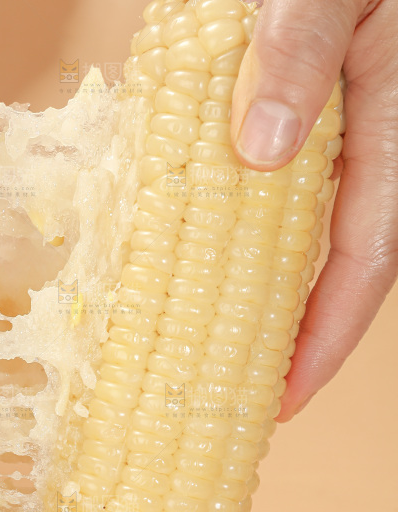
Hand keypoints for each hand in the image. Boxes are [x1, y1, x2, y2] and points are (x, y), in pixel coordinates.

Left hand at [230, 0, 397, 420]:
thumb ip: (304, 53)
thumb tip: (262, 151)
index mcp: (390, 126)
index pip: (367, 259)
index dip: (326, 337)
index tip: (284, 398)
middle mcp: (362, 143)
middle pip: (331, 267)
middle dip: (291, 338)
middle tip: (239, 397)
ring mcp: (324, 137)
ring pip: (293, 238)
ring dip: (256, 297)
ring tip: (210, 350)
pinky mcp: (286, 120)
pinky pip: (264, 198)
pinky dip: (229, 235)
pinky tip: (192, 260)